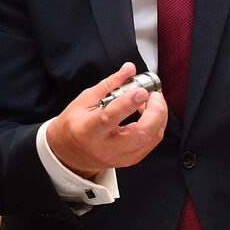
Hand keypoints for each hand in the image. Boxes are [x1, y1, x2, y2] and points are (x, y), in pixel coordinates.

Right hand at [45, 62, 167, 176]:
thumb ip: (110, 85)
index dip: (128, 103)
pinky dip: (156, 125)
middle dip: (155, 112)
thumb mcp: (84, 100)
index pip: (109, 118)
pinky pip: (152, 142)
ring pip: (150, 139)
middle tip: (154, 95)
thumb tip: (129, 69)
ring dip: (159, 116)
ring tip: (152, 101)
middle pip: (140, 134)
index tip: (141, 91)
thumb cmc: (74, 125)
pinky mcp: (130, 160)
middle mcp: (105, 148)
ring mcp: (120, 157)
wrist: (70, 153)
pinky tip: (150, 113)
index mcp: (87, 131)